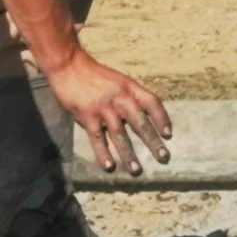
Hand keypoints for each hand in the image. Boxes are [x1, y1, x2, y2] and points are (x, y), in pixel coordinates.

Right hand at [44, 49, 171, 176]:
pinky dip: (103, 153)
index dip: (162, 118)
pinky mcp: (87, 115)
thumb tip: (144, 116)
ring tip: (136, 170)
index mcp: (129, 87)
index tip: (168, 134)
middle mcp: (119, 97)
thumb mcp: (117, 80)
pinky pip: (97, 138)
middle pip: (140, 122)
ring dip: (129, 154)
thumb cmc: (94, 75)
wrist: (68, 65)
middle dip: (153, 142)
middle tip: (163, 157)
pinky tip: (109, 166)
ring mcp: (103, 107)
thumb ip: (129, 96)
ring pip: (120, 134)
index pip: (152, 102)